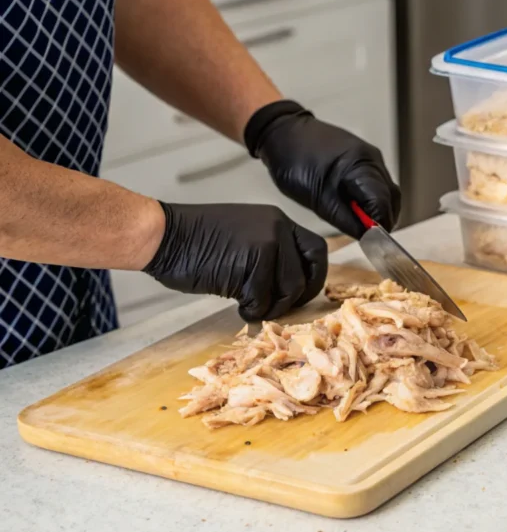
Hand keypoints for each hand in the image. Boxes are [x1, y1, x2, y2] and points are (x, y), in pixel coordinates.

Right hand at [143, 202, 327, 320]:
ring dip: (270, 307)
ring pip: (289, 291)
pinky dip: (251, 311)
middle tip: (274, 307)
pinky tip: (235, 306)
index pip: (317, 251)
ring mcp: (267, 245)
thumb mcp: (244, 236)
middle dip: (294, 299)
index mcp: (278, 220)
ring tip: (248, 305)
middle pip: (306, 276)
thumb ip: (270, 254)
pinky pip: (263, 300)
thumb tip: (290, 287)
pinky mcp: (252, 264)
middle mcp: (278, 229)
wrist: (163, 235)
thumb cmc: (195, 240)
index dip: (314, 276)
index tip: (300, 293)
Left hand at [243, 100, 400, 238]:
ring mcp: (370, 157)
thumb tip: (366, 236)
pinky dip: (374, 199)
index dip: (380, 225)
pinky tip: (359, 208)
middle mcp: (372, 159)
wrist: (283, 131)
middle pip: (391, 197)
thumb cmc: (293, 160)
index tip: (374, 243)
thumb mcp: (316, 198)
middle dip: (384, 219)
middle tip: (371, 237)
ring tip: (364, 224)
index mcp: (361, 166)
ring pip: (387, 190)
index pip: (382, 203)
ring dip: (380, 210)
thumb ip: (344, 219)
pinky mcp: (363, 157)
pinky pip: (378, 182)